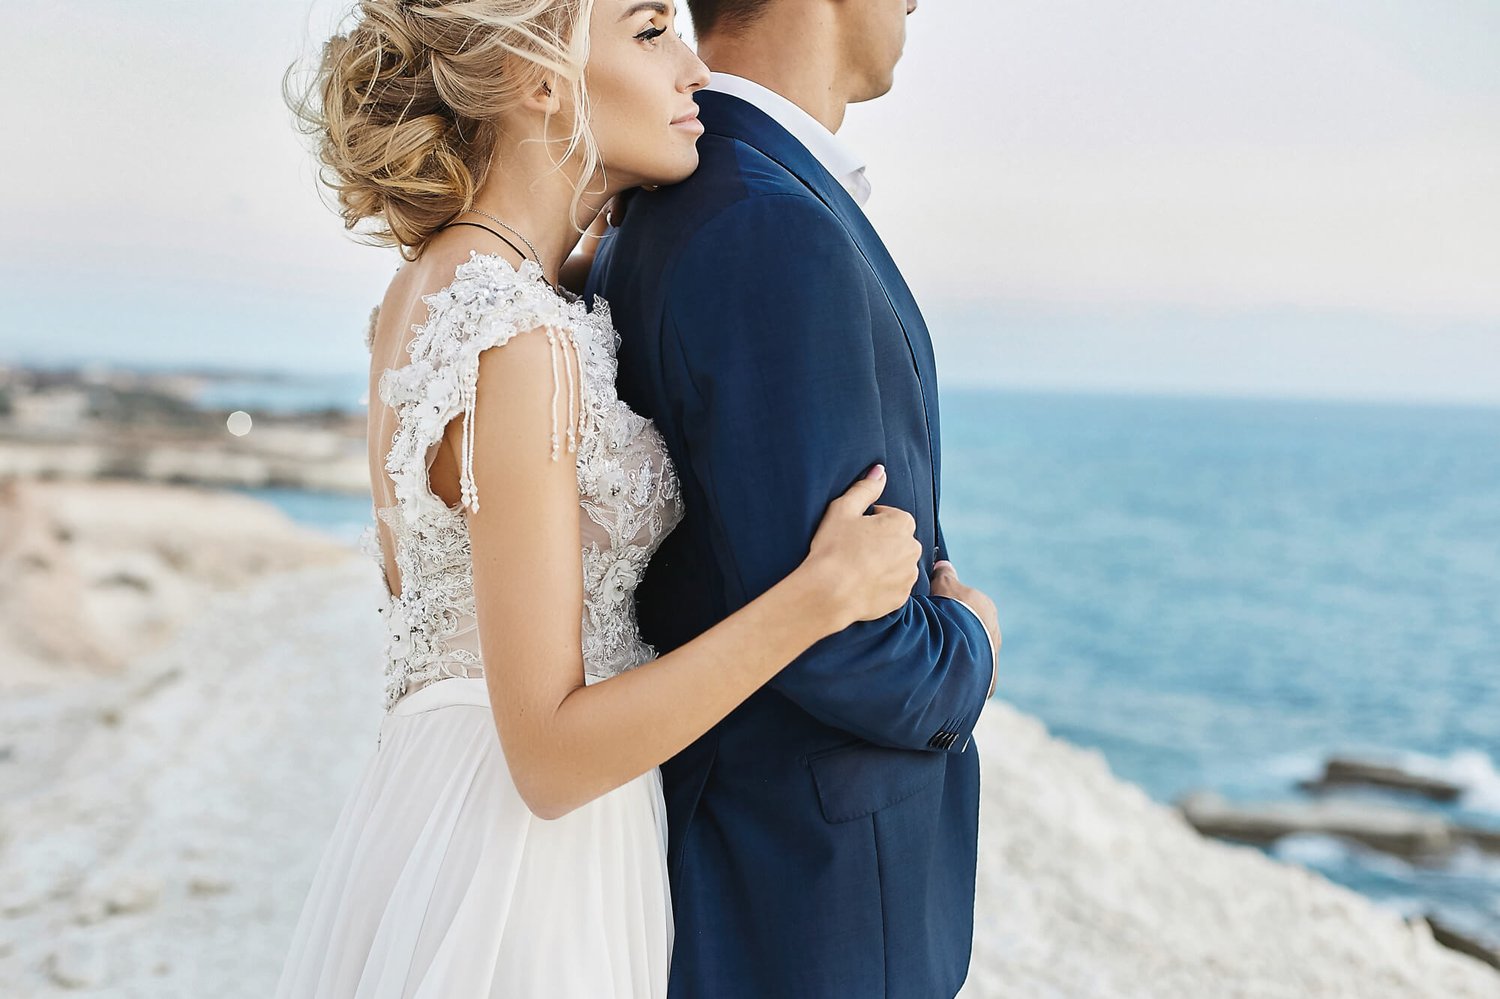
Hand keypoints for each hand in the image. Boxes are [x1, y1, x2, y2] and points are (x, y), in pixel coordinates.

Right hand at [803, 464, 923, 629]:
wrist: (829, 593)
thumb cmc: (833, 548)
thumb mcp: (843, 509)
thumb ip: (865, 488)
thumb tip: (880, 471)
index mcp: (902, 523)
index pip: (890, 516)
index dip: (869, 523)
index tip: (853, 532)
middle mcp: (913, 548)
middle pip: (896, 540)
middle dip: (880, 542)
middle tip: (853, 550)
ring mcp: (909, 574)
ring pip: (897, 563)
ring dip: (883, 563)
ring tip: (856, 569)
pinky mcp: (901, 597)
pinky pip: (894, 585)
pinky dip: (882, 584)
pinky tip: (861, 584)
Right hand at [930, 560, 999, 695]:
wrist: (961, 648)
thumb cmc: (951, 613)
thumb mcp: (943, 587)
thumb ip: (944, 575)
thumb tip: (943, 564)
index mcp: (985, 607)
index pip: (966, 605)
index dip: (948, 608)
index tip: (933, 614)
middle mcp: (993, 630)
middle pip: (970, 629)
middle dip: (954, 632)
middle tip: (933, 638)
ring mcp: (992, 655)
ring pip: (970, 651)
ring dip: (956, 653)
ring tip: (936, 658)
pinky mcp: (988, 678)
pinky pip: (972, 673)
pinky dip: (960, 673)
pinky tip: (945, 674)